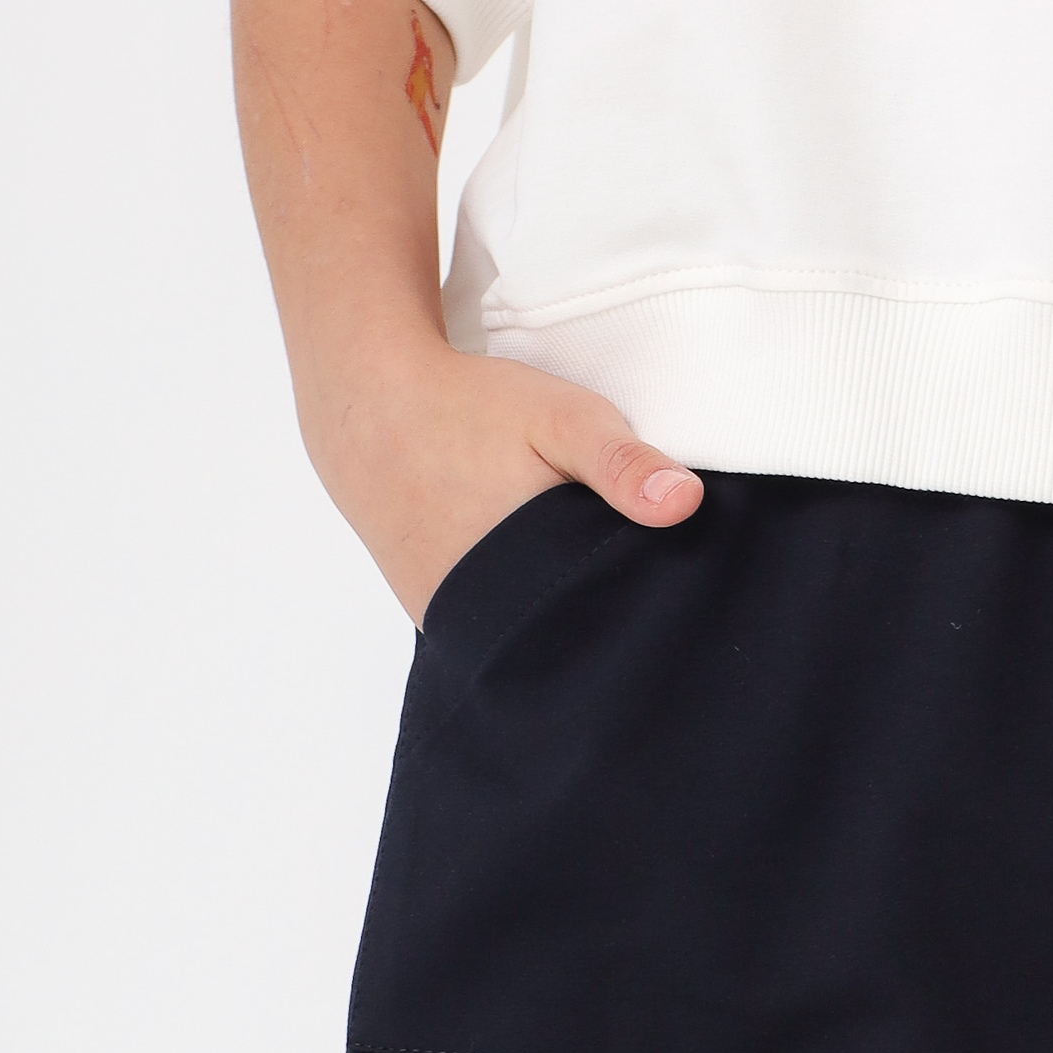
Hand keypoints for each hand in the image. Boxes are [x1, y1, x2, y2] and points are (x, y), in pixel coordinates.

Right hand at [302, 338, 703, 625]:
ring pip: (532, 642)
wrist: (366, 406)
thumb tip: (686, 503)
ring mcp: (454, 629)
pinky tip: (542, 580)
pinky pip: (496, 630)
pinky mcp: (436, 619)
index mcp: (525, 589)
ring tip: (591, 584)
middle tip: (637, 589)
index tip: (673, 599)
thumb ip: (620, 460)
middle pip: (571, 646)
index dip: (645, 619)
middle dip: (608, 624)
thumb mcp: (557, 417)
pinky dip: (524, 612)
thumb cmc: (466, 408)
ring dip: (565, 621)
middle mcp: (484, 626)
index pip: (609, 635)